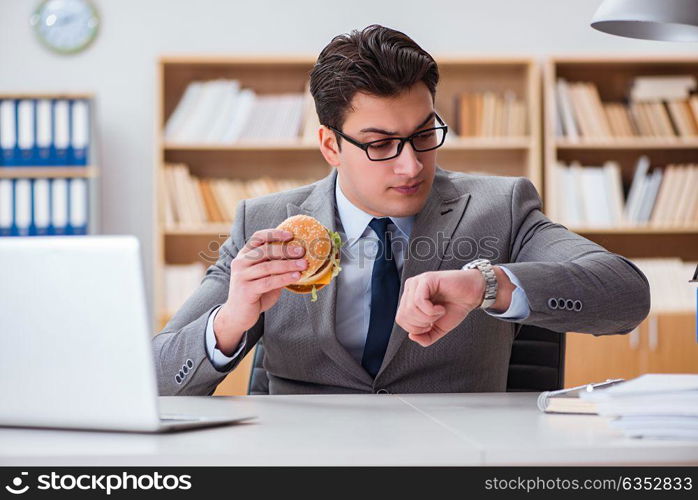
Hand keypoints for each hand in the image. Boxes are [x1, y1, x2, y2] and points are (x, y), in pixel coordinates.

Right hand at [214, 229, 306, 353]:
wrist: (238, 315)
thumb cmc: (255, 294)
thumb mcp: (264, 276)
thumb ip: (275, 266)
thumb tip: (298, 257)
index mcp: (244, 255)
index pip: (258, 238)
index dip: (274, 234)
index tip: (291, 235)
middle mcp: (240, 263)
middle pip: (264, 250)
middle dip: (285, 250)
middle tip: (302, 251)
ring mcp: (241, 276)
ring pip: (268, 266)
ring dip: (289, 264)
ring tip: (304, 265)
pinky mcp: (246, 290)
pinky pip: (268, 282)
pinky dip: (284, 278)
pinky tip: (296, 277)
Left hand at [396, 268, 511, 347]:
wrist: (472, 295)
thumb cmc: (455, 307)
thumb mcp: (438, 329)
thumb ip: (425, 337)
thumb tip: (412, 336)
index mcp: (409, 299)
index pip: (401, 319)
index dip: (416, 328)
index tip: (431, 324)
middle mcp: (410, 289)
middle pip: (404, 315)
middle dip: (422, 324)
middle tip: (436, 318)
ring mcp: (417, 282)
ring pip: (411, 309)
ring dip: (428, 317)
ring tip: (440, 312)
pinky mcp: (426, 279)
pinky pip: (419, 301)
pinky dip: (431, 310)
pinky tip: (441, 308)